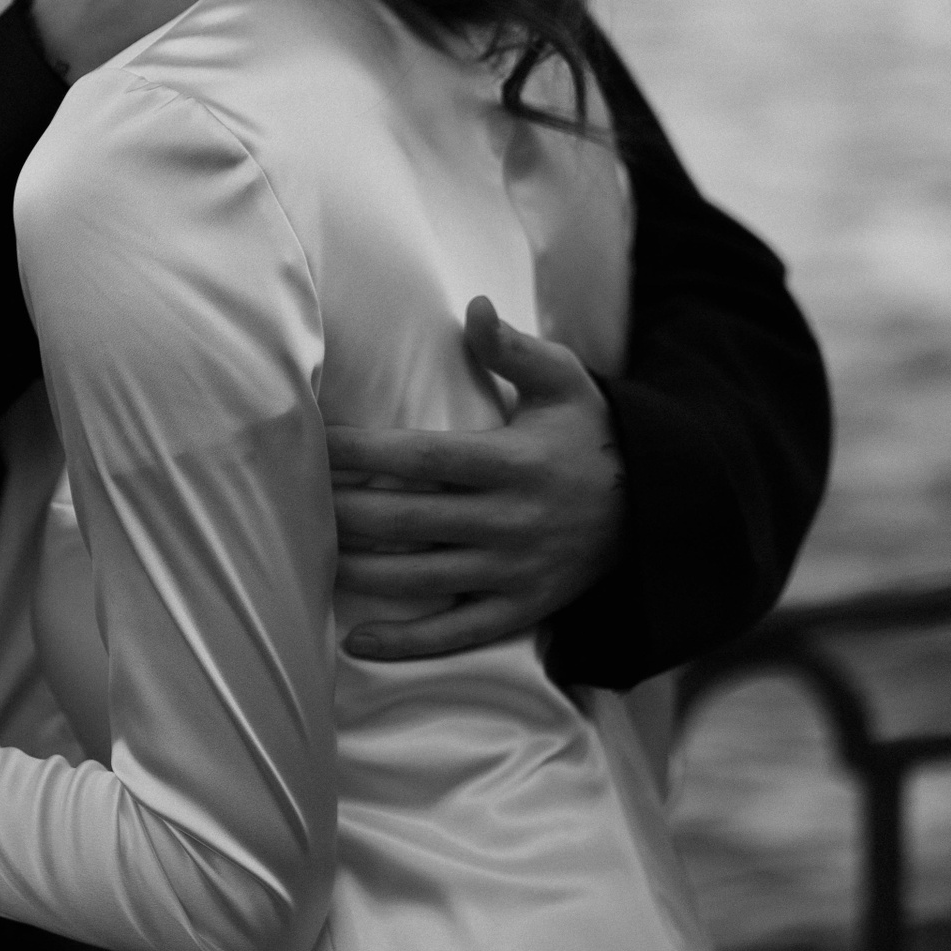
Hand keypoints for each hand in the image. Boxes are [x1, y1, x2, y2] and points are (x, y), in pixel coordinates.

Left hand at [330, 297, 625, 660]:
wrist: (659, 508)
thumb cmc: (593, 435)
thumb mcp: (566, 383)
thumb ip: (515, 350)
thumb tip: (474, 306)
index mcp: (513, 463)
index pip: (420, 459)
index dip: (361, 452)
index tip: (314, 440)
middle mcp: (510, 521)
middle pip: (406, 522)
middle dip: (342, 511)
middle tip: (290, 500)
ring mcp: (513, 571)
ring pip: (418, 579)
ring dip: (358, 570)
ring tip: (307, 554)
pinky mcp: (520, 609)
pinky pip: (456, 634)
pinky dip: (406, 644)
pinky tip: (357, 640)